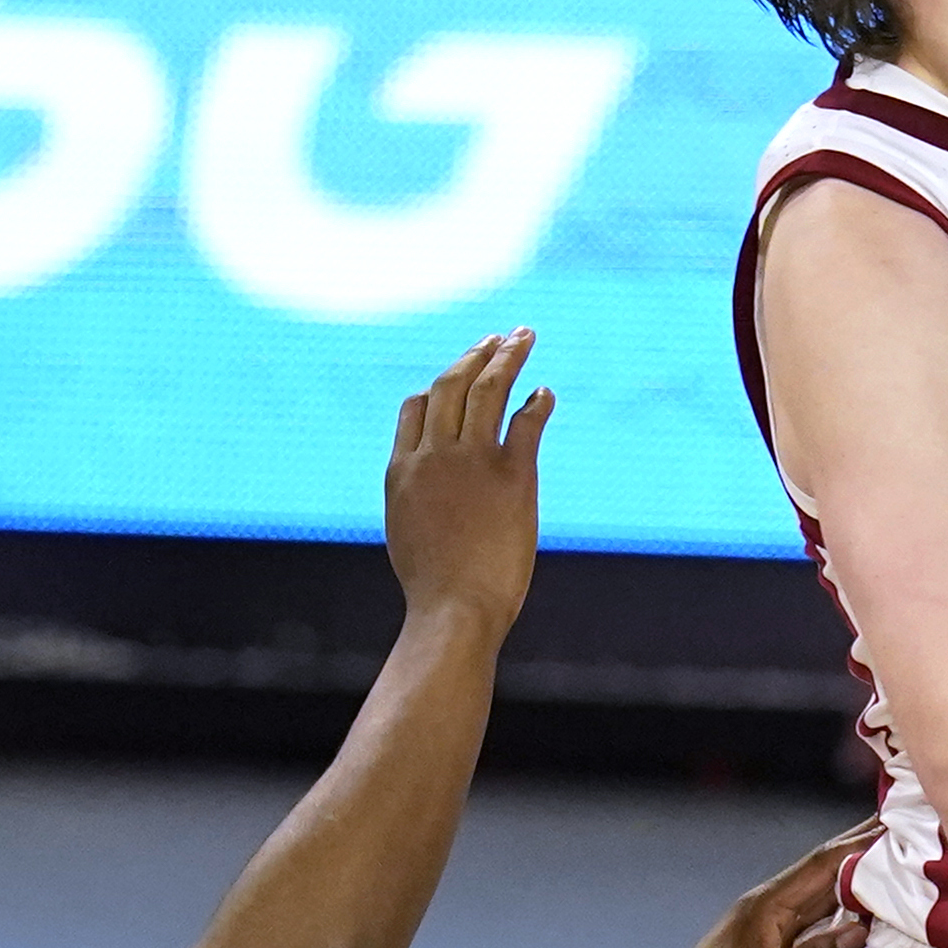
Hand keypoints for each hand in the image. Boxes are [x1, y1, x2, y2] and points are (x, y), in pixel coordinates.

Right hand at [384, 329, 546, 634]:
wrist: (454, 609)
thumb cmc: (433, 586)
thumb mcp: (407, 532)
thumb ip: (415, 499)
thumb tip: (427, 495)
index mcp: (401, 469)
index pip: (414, 408)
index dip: (436, 389)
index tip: (456, 380)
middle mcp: (433, 455)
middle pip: (450, 385)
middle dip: (474, 355)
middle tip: (494, 338)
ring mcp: (472, 461)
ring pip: (488, 388)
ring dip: (507, 357)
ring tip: (523, 338)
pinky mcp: (513, 474)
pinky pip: (527, 422)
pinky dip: (538, 402)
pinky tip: (545, 394)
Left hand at [614, 826, 874, 947]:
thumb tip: (862, 930)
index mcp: (766, 906)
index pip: (821, 865)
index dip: (859, 843)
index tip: (895, 824)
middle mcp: (767, 910)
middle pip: (822, 877)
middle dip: (861, 857)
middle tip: (903, 838)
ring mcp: (767, 932)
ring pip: (818, 903)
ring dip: (853, 889)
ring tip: (895, 874)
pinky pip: (810, 929)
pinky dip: (837, 922)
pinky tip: (862, 922)